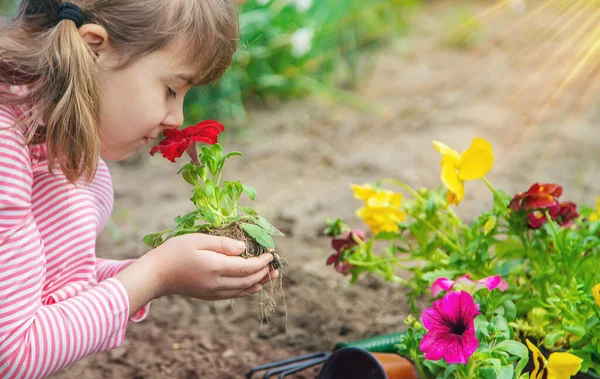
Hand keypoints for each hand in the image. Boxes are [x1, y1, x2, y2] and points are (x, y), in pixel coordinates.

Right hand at [150, 233, 278, 300]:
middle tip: (275, 267)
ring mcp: (212, 292)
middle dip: (263, 274)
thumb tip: (243, 248)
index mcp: (217, 267)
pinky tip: (250, 287)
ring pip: (241, 291)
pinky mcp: (207, 296)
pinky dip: (244, 291)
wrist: (155, 274)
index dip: (262, 262)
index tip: (270, 254)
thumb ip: (222, 244)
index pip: (247, 268)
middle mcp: (217, 283)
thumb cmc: (175, 252)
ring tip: (269, 277)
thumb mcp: (199, 240)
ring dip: (257, 284)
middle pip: (248, 281)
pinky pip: (232, 295)